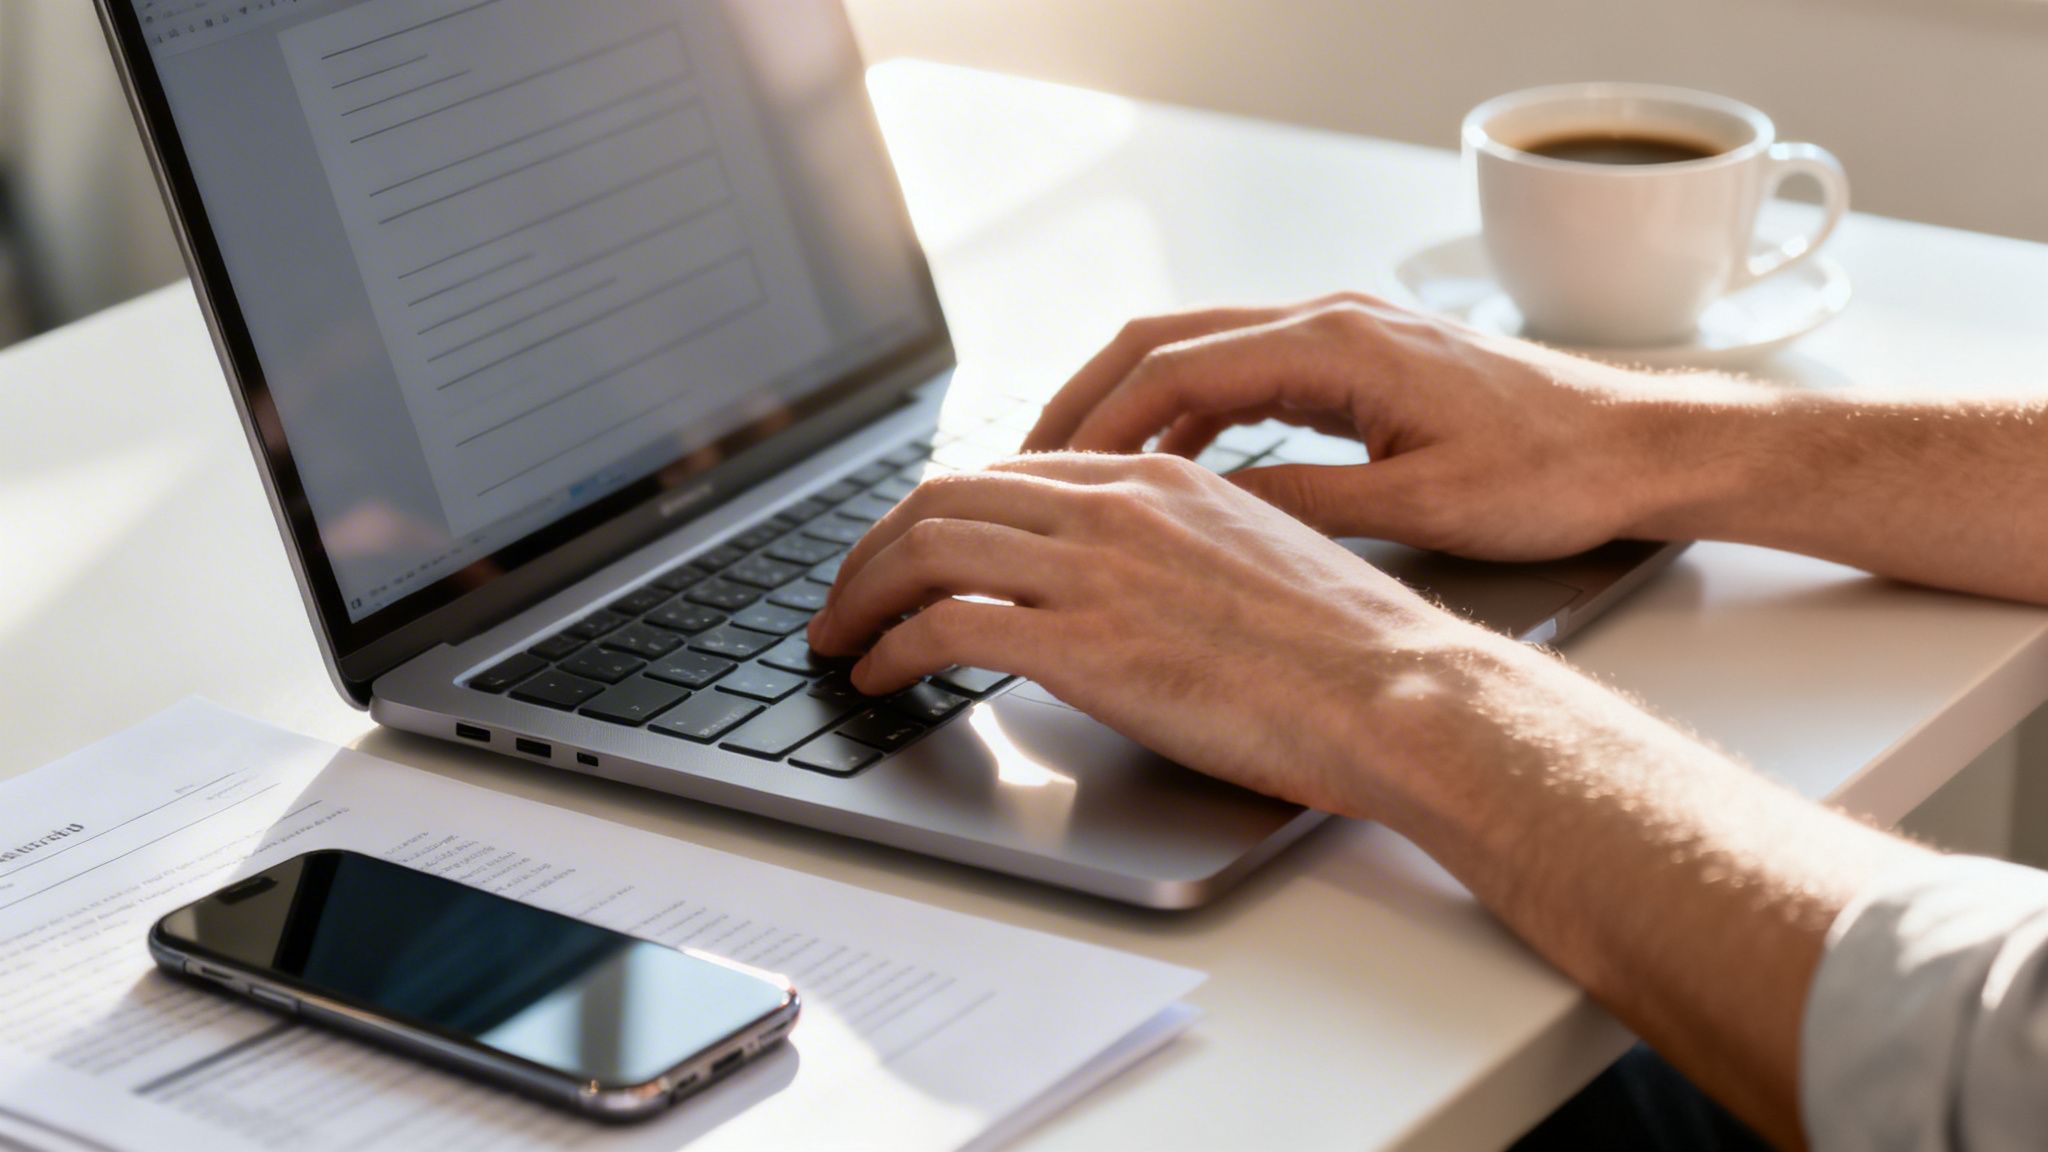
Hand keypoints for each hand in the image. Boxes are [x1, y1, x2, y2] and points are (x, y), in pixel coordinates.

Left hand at [805, 451, 1493, 816]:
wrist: (1401, 692)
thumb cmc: (1350, 649)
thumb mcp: (1257, 558)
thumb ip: (1175, 551)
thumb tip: (1123, 586)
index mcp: (1158, 478)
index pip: (1007, 472)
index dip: (936, 514)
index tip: (906, 555)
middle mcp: (1117, 505)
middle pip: (945, 497)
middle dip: (873, 548)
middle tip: (841, 596)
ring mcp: (1097, 569)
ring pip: (927, 549)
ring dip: (860, 595)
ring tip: (837, 639)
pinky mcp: (1085, 643)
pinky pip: (944, 627)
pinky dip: (890, 649)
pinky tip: (877, 678)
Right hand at [1024, 293, 1723, 560]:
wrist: (1640, 443)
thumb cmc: (1552, 473)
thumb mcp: (1420, 507)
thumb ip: (1305, 503)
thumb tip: (1204, 515)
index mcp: (1336, 343)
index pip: (1175, 365)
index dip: (1097, 422)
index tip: (1042, 474)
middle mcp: (1330, 320)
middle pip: (1167, 341)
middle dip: (1087, 401)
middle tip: (1023, 465)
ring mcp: (1343, 335)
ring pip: (1200, 354)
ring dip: (1132, 409)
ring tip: (1074, 474)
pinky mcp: (1358, 363)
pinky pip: (1244, 376)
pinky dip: (1189, 415)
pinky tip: (1166, 468)